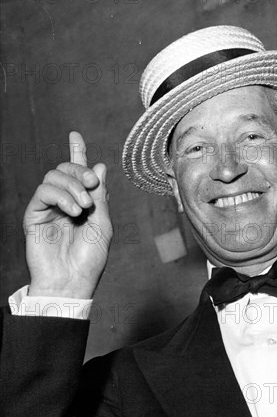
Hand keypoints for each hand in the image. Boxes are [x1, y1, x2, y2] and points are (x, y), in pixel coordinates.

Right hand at [23, 132, 112, 298]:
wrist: (72, 281)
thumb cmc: (89, 259)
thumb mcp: (103, 224)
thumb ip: (100, 196)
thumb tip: (100, 166)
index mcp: (83, 204)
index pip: (78, 174)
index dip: (77, 153)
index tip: (75, 135)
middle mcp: (65, 202)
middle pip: (66, 169)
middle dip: (80, 170)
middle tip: (92, 186)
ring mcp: (49, 208)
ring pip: (53, 176)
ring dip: (72, 186)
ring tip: (83, 207)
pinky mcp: (35, 215)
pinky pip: (44, 191)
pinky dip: (61, 196)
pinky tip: (73, 211)